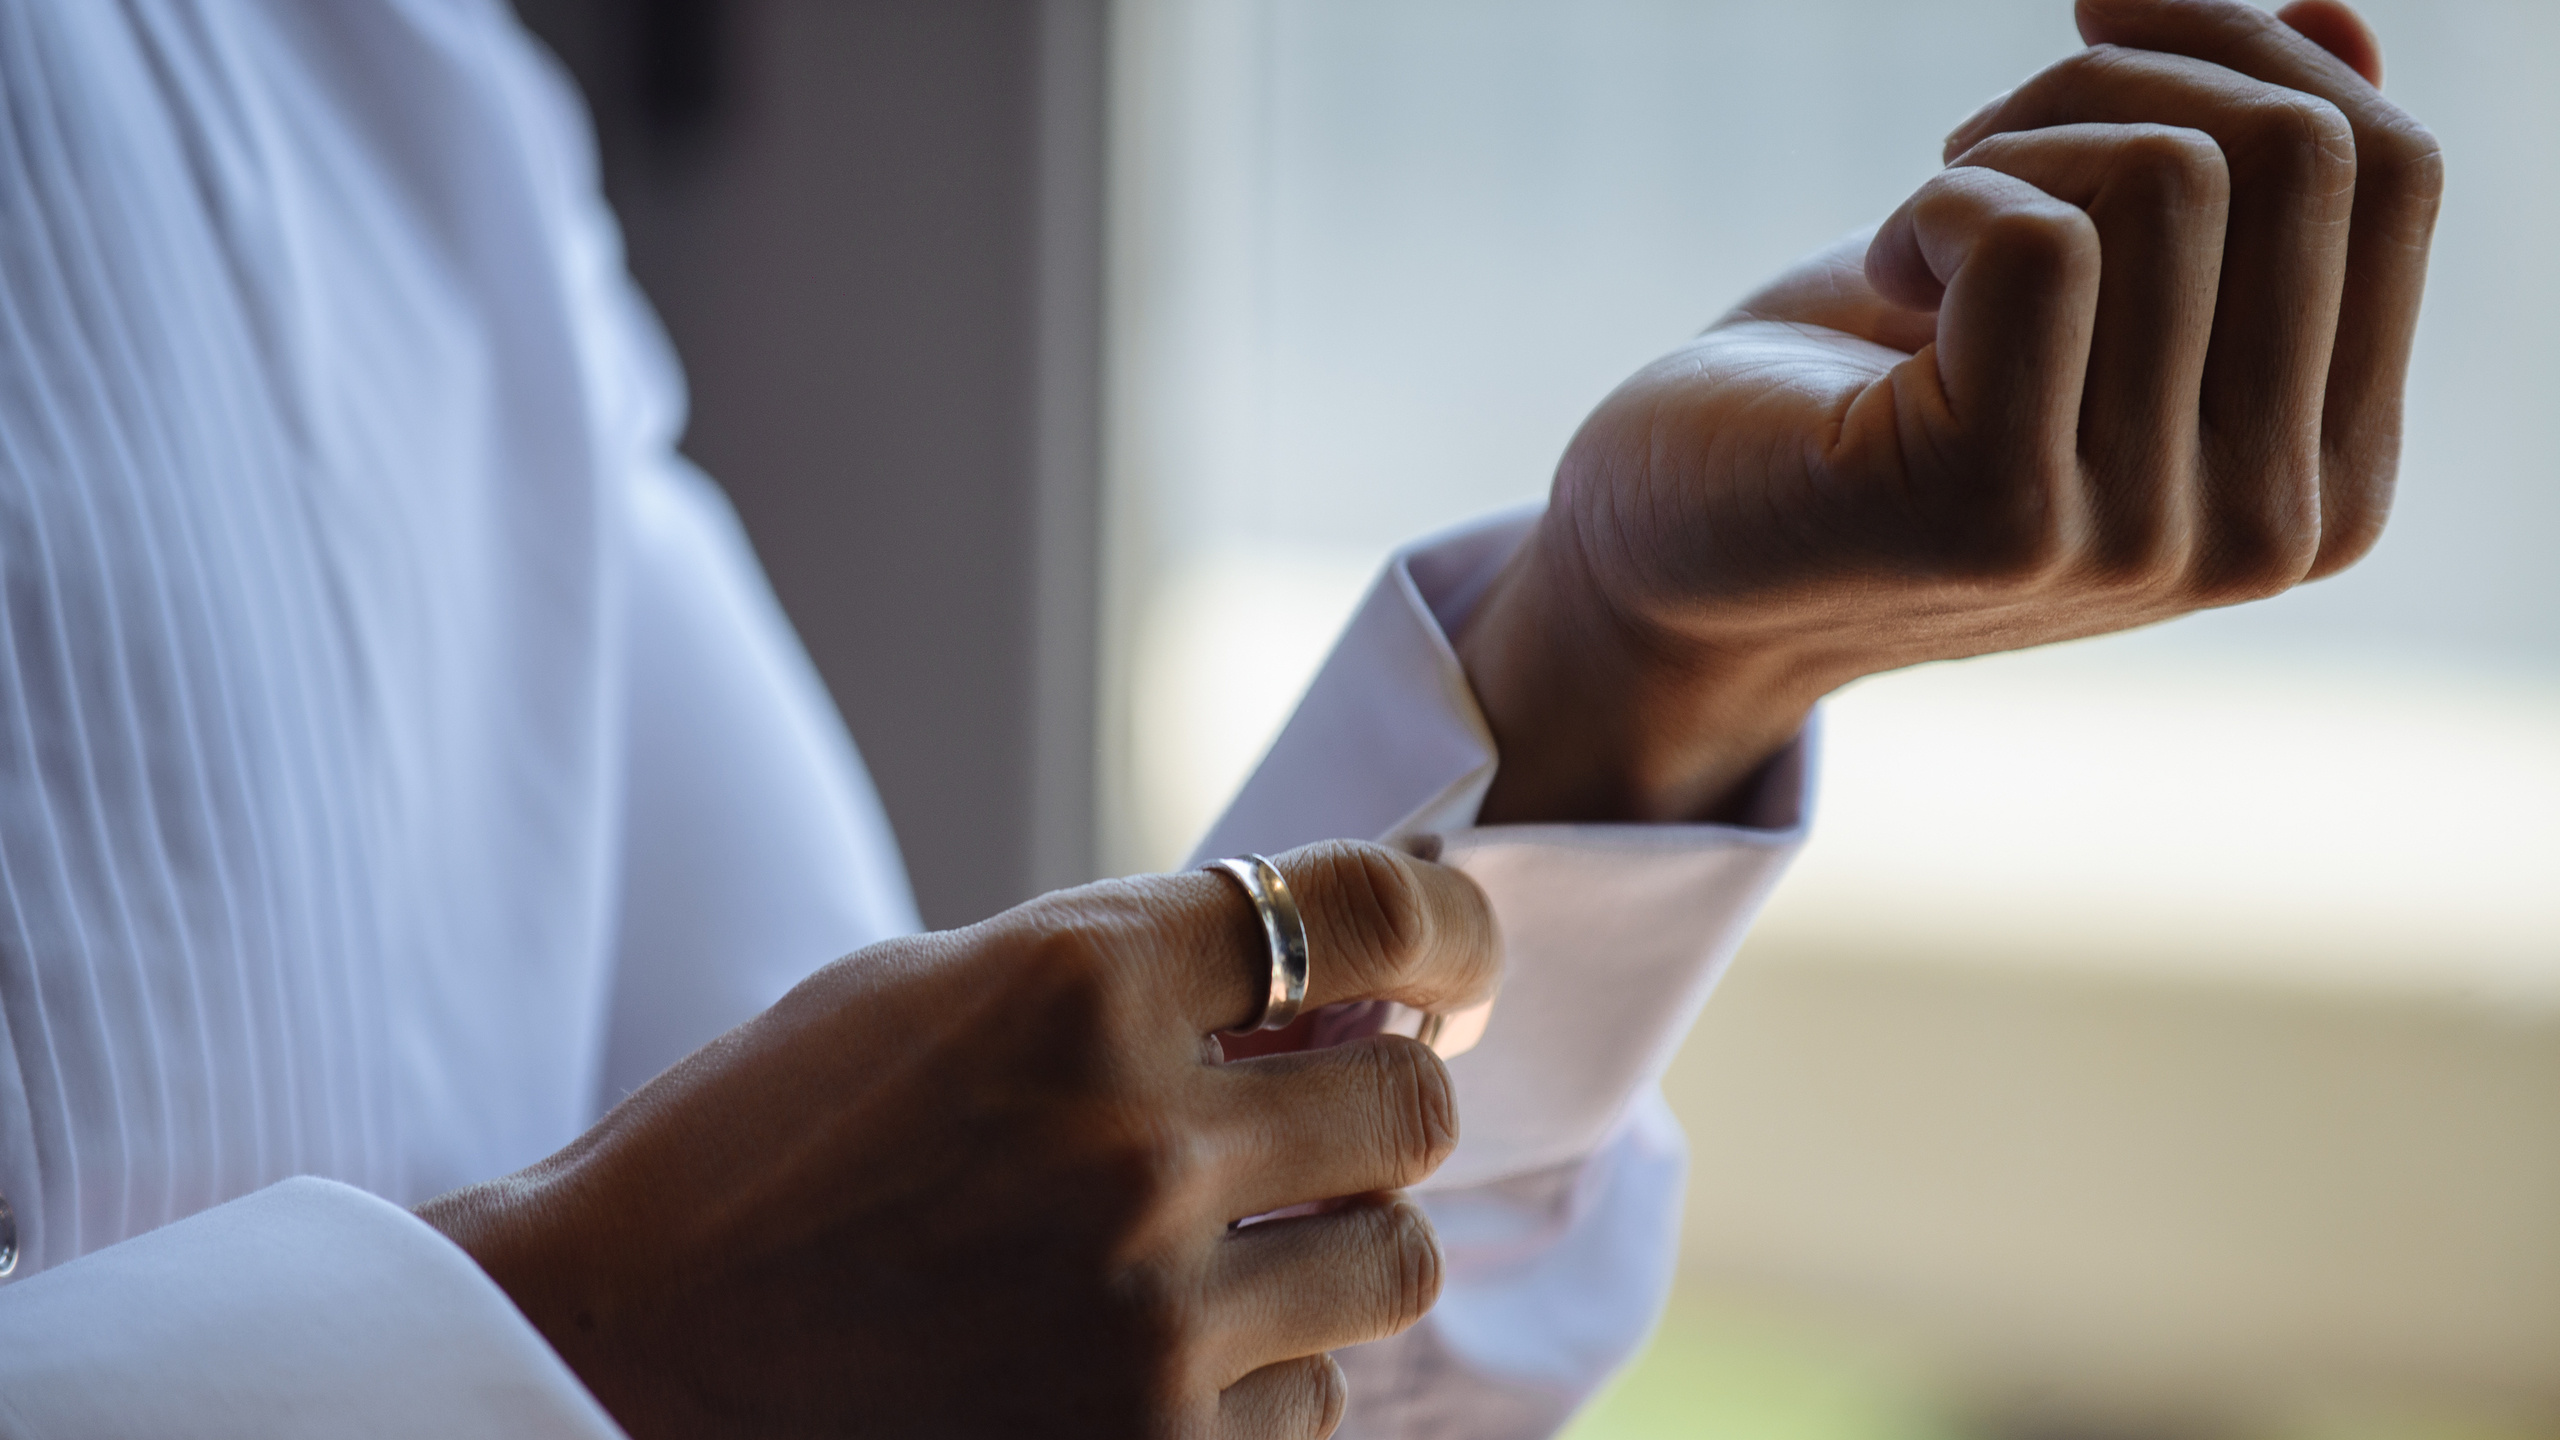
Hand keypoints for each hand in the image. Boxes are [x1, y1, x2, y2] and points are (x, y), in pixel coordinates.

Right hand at [417, 841, 1498, 1438]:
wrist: (619, 1366)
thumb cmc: (759, 1163)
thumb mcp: (929, 994)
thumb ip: (1129, 969)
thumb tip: (1323, 984)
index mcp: (1075, 982)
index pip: (1364, 913)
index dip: (1445, 926)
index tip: (1452, 962)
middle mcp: (1133, 1143)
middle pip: (1412, 1108)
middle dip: (1382, 1104)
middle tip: (1324, 1121)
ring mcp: (1148, 1323)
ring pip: (1392, 1266)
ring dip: (1332, 1250)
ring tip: (1230, 1252)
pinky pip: (1312, 1405)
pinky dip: (1259, 1380)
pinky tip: (1154, 1362)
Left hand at [1456, 0, 2441, 824]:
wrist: (1685, 537)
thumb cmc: (1883, 386)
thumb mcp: (2094, 275)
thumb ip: (2238, 180)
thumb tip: (2338, 18)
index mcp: (2334, 481)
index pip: (2394, 176)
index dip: (2246, 46)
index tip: (2102, 25)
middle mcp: (2268, 534)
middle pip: (2296, 159)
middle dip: (2117, 84)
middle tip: (1977, 148)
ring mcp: (2142, 540)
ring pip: (2165, 181)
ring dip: (2006, 151)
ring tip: (1920, 245)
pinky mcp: (2002, 511)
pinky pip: (2032, 236)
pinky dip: (1932, 208)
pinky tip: (1883, 289)